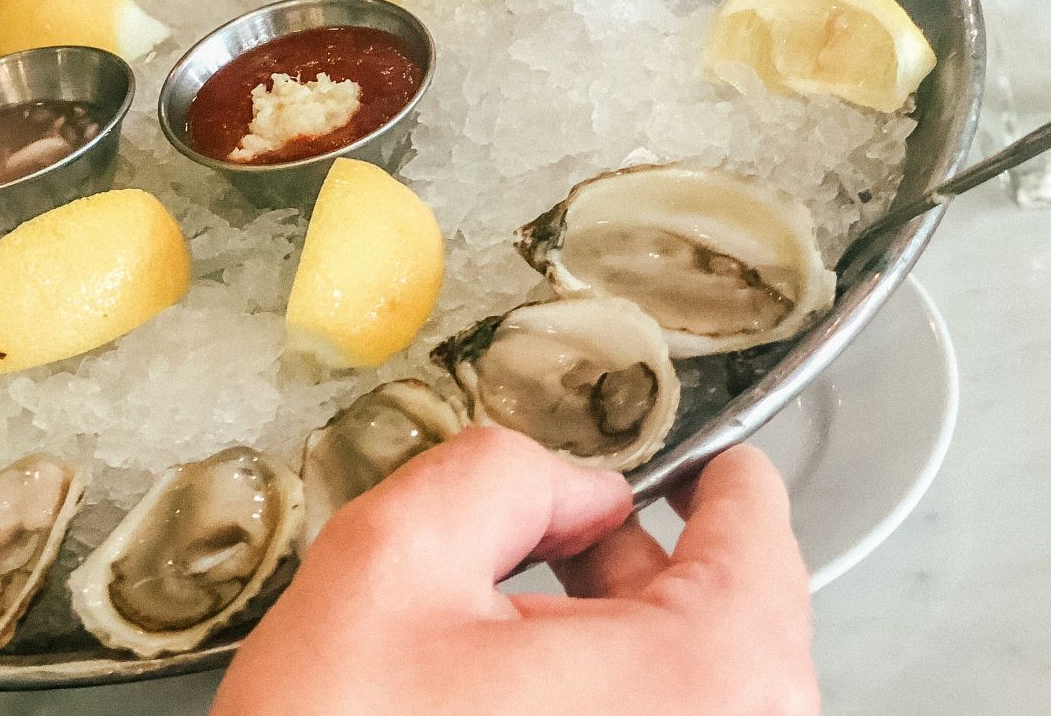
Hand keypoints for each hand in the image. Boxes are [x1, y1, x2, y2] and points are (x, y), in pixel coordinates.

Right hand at [214, 428, 816, 715]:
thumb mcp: (395, 557)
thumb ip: (502, 475)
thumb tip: (565, 483)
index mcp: (702, 678)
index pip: (757, 538)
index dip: (713, 478)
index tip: (696, 460)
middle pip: (726, 620)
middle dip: (639, 562)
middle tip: (564, 528)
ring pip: (683, 688)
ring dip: (612, 639)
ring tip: (513, 619)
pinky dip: (599, 701)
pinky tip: (509, 691)